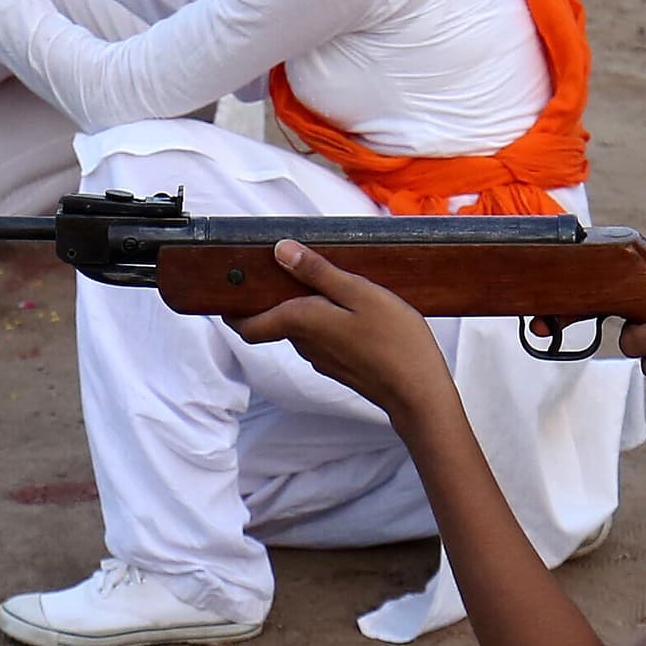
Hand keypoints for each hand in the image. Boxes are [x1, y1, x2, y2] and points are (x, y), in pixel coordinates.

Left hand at [219, 241, 458, 419]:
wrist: (418, 393)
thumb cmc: (394, 341)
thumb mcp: (359, 293)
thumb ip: (318, 272)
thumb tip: (280, 251)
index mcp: (300, 322)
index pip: (247, 324)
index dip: (232, 310)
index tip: (228, 288)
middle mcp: (303, 344)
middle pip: (273, 321)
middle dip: (271, 297)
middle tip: (281, 267)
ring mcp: (321, 358)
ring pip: (299, 329)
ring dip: (301, 307)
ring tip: (322, 280)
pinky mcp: (339, 366)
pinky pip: (320, 338)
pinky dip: (322, 321)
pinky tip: (347, 308)